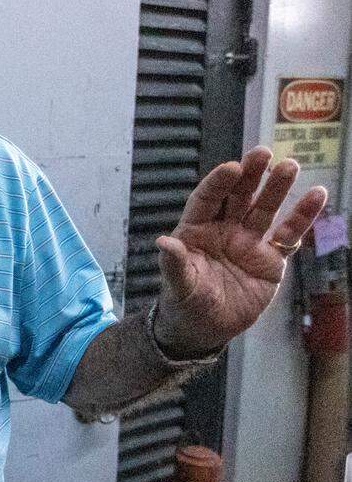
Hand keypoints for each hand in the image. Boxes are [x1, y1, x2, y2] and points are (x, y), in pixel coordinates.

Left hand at [153, 147, 326, 356]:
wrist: (205, 329)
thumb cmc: (184, 302)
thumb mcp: (178, 284)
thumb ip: (175, 263)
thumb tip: (164, 242)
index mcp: (196, 230)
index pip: (207, 199)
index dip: (218, 183)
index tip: (232, 168)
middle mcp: (224, 230)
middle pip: (238, 196)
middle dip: (250, 175)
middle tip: (263, 152)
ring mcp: (249, 242)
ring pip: (265, 209)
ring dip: (278, 188)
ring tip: (290, 166)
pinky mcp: (271, 259)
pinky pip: (289, 235)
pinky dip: (303, 216)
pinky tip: (317, 195)